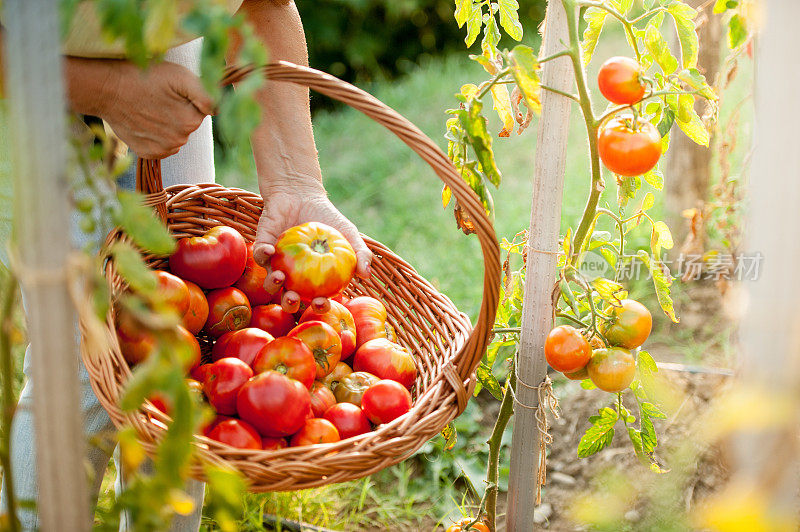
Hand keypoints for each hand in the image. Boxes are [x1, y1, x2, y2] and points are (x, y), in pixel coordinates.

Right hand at [98, 61, 214, 158]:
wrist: (105, 88)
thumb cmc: (143, 77)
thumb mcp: (180, 76)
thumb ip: (206, 95)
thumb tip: (219, 109)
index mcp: (190, 122)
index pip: (203, 110)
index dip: (191, 98)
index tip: (174, 91)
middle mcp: (179, 140)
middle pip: (189, 123)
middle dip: (180, 111)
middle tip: (159, 97)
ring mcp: (162, 149)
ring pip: (176, 135)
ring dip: (168, 123)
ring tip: (149, 108)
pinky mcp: (146, 153)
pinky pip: (162, 145)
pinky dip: (156, 135)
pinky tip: (144, 121)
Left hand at [252, 183, 371, 313]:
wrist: (302, 194)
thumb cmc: (327, 217)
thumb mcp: (349, 234)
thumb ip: (360, 253)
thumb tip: (367, 275)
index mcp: (314, 280)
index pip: (316, 300)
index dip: (318, 307)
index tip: (321, 302)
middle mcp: (293, 277)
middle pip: (289, 299)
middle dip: (290, 304)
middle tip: (294, 298)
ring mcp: (276, 264)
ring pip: (270, 282)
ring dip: (272, 284)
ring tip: (279, 276)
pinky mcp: (262, 247)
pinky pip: (259, 256)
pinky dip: (263, 255)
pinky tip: (271, 250)